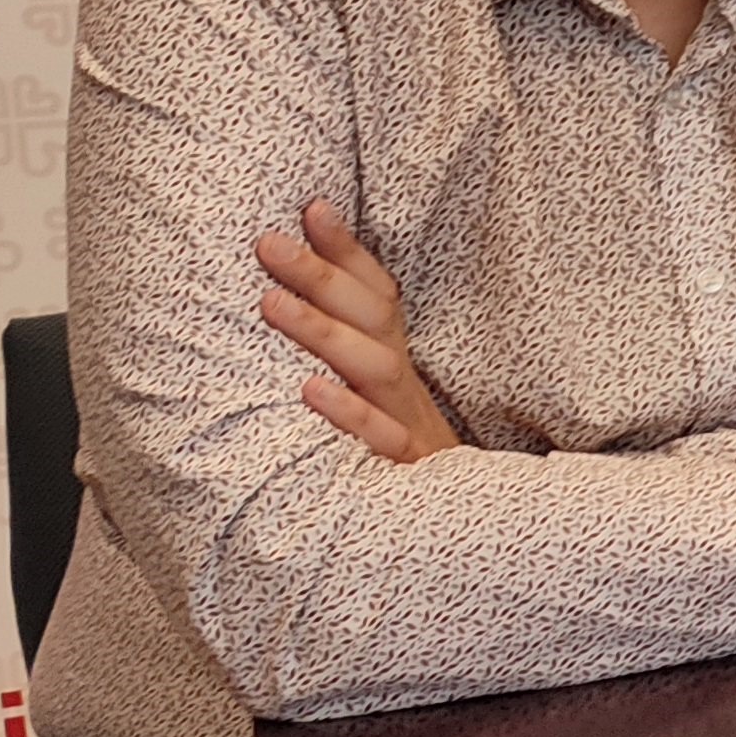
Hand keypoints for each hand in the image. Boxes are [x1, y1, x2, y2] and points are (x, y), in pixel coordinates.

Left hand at [260, 199, 460, 462]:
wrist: (467, 529)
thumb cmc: (398, 461)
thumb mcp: (380, 405)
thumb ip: (347, 360)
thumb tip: (281, 309)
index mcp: (395, 365)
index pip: (378, 295)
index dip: (347, 251)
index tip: (311, 207)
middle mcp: (402, 387)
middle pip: (372, 320)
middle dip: (320, 277)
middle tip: (268, 243)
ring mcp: (406, 425)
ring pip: (373, 368)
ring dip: (322, 332)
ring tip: (270, 303)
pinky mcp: (406, 471)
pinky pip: (379, 439)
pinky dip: (347, 414)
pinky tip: (309, 391)